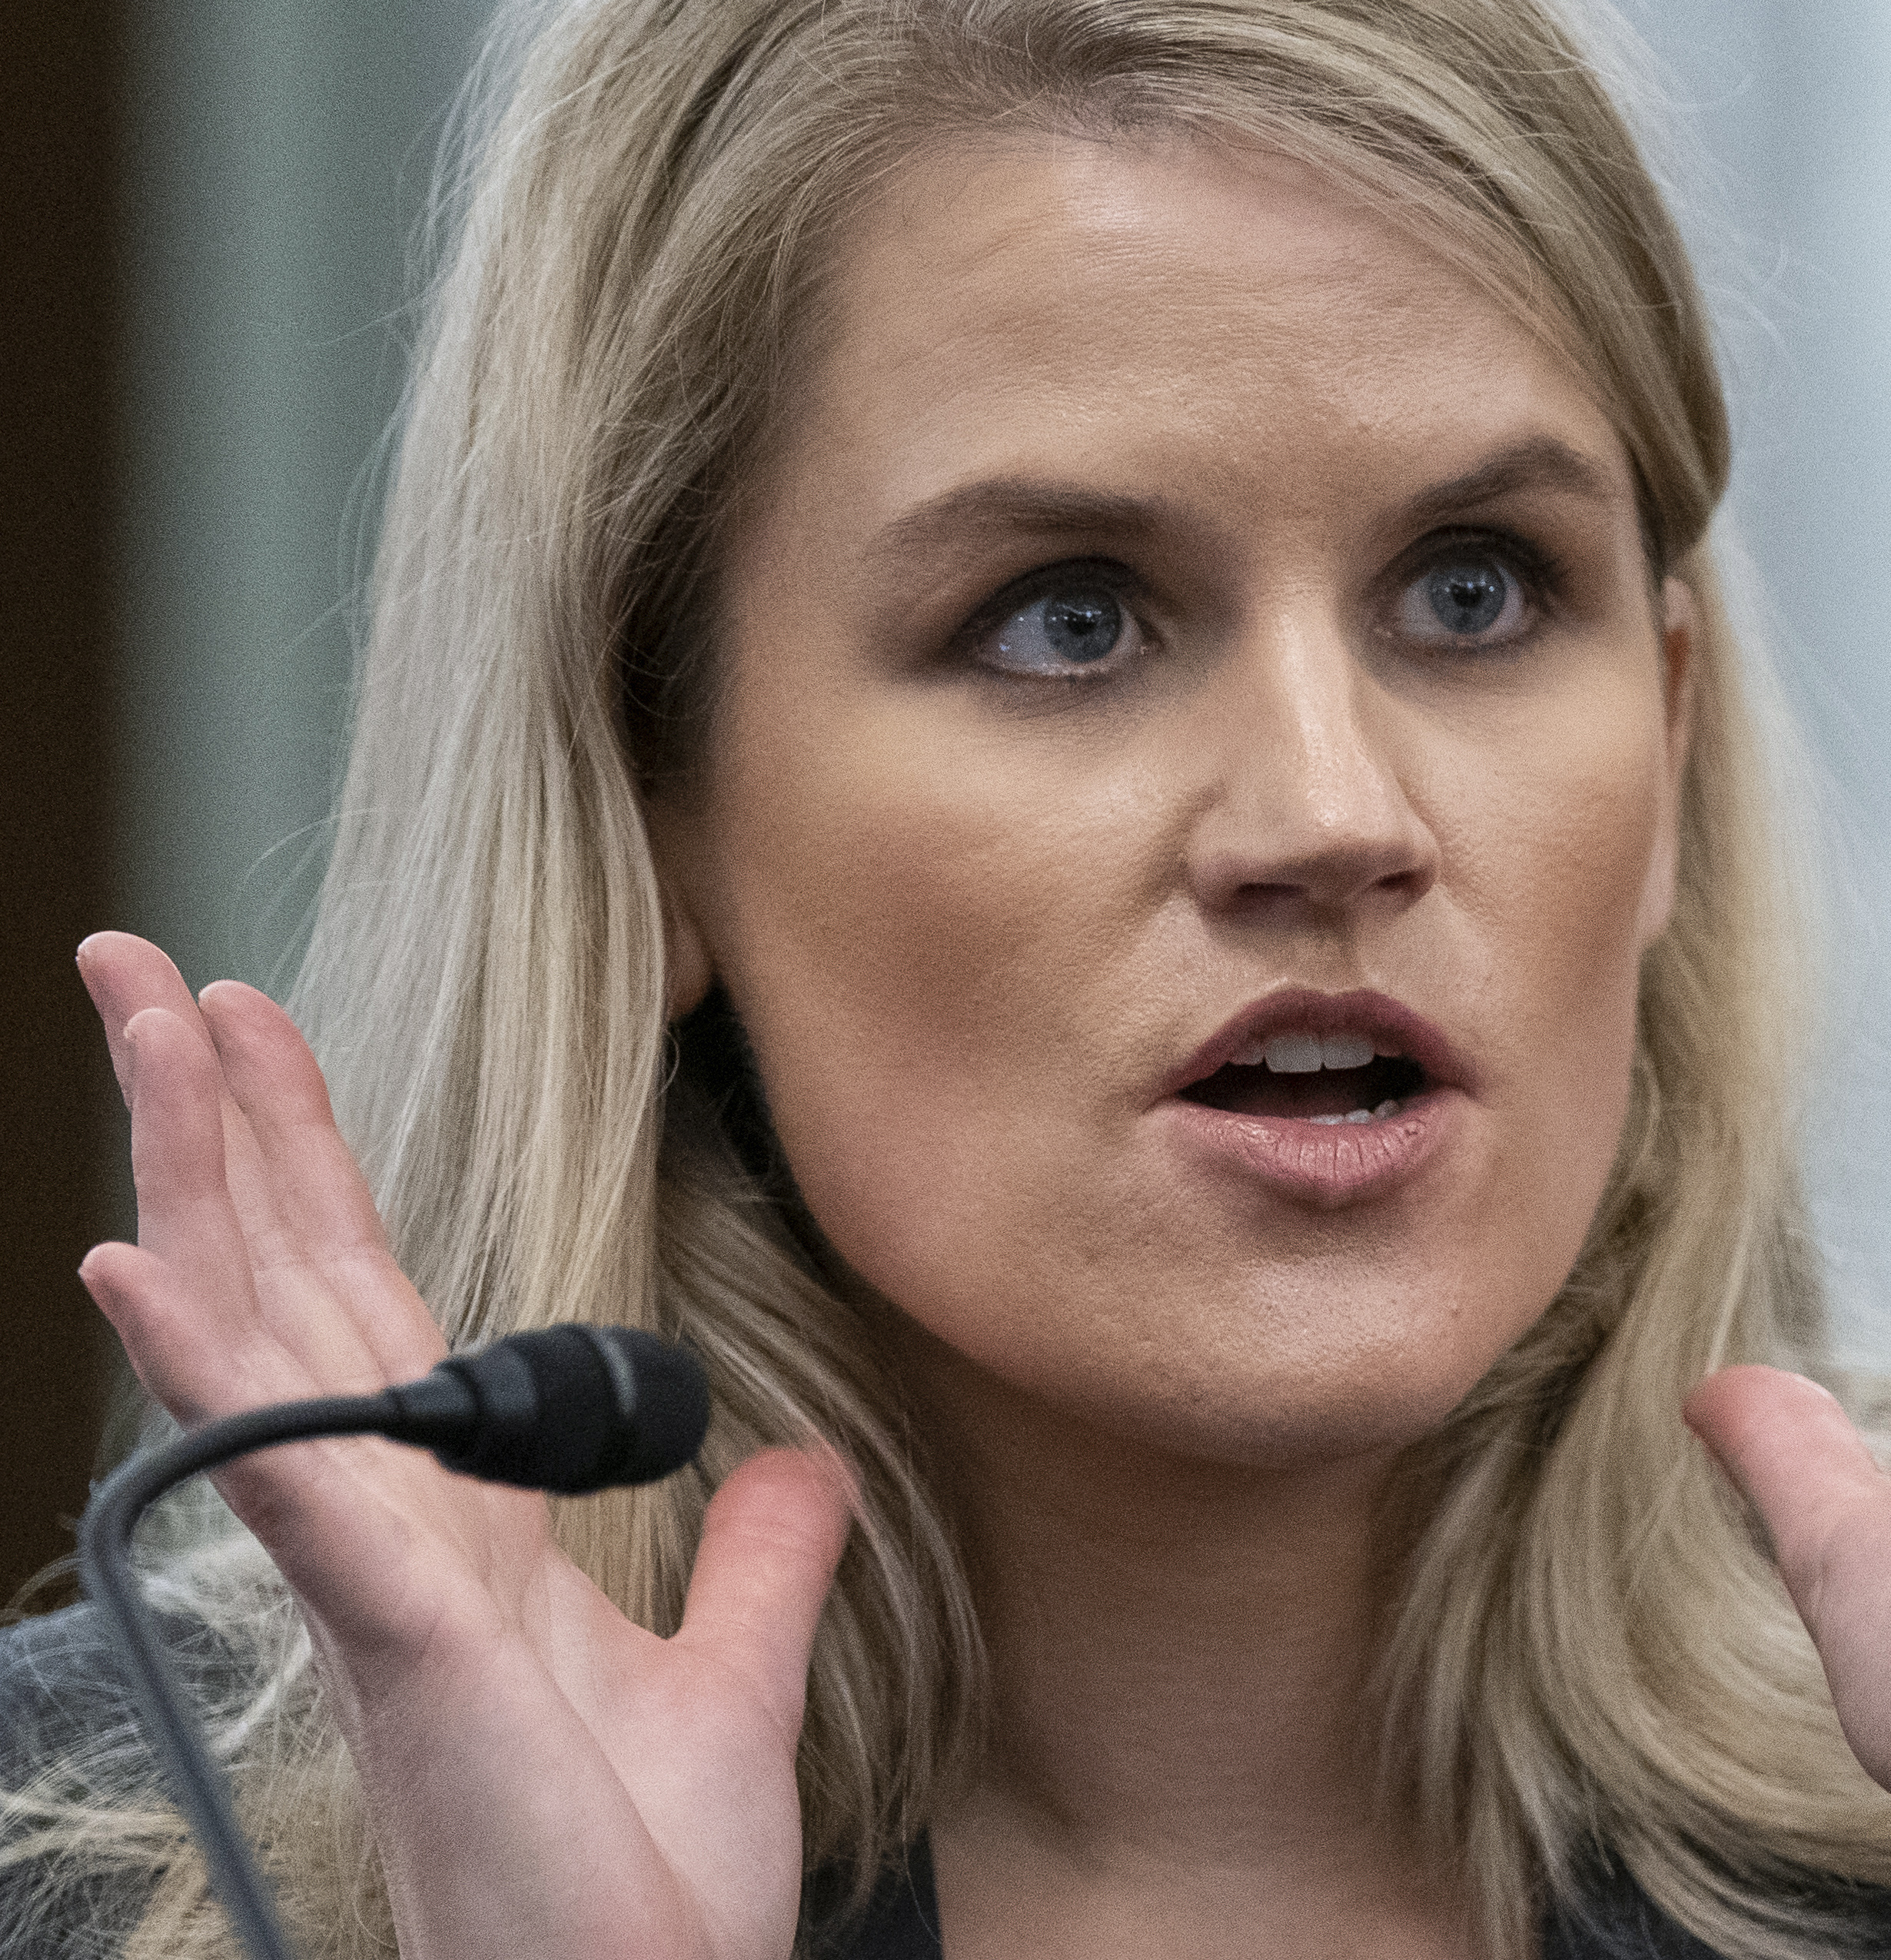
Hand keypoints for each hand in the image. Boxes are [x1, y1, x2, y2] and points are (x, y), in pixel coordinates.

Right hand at [75, 933, 853, 1959]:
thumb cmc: (646, 1889)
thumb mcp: (727, 1683)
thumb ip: (753, 1561)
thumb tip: (804, 1459)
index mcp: (457, 1532)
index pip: (368, 1310)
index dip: (312, 1171)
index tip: (261, 1035)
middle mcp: (388, 1539)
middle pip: (288, 1288)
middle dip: (217, 1124)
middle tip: (142, 967)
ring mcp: (379, 1588)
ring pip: (268, 1345)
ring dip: (202, 1181)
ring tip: (150, 1032)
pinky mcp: (406, 1652)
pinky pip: (300, 1488)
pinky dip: (218, 1378)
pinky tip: (142, 1269)